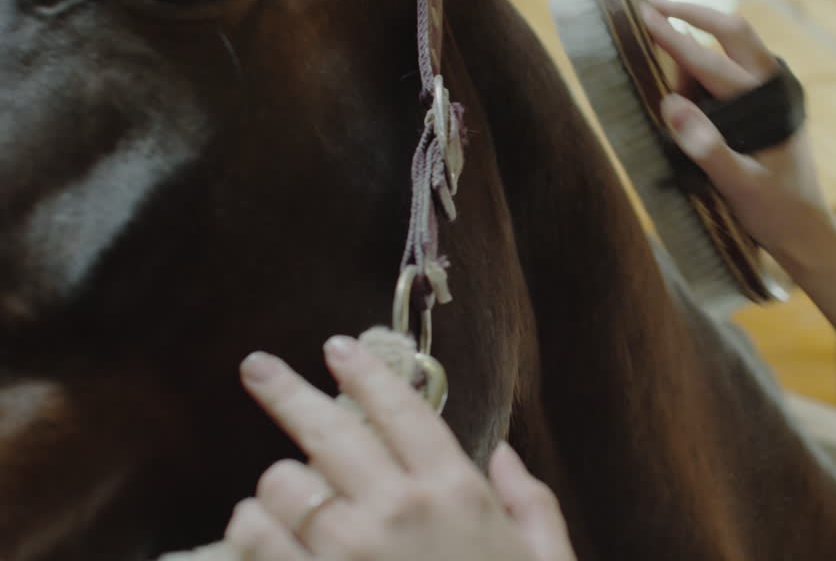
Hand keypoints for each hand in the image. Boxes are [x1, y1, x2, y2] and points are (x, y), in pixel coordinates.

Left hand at [224, 338, 574, 560]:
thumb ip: (532, 503)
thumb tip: (506, 456)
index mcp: (458, 492)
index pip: (403, 409)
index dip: (366, 372)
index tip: (336, 347)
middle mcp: (401, 509)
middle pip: (330, 428)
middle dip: (287, 391)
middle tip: (257, 367)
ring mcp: (350, 552)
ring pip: (284, 482)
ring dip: (277, 481)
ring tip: (281, 486)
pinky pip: (257, 537)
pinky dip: (250, 525)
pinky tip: (256, 523)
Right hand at [641, 0, 835, 269]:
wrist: (805, 231)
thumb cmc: (775, 211)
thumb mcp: (740, 186)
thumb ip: (707, 148)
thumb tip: (671, 105)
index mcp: (771, 101)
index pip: (712, 61)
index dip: (675, 37)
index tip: (644, 15)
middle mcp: (776, 86)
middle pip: (732, 30)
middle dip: (691, 14)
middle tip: (651, 4)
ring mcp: (773, 92)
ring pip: (733, 45)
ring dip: (697, 41)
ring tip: (663, 63)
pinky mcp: (767, 103)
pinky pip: (734, 66)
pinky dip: (705, 63)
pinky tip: (684, 82)